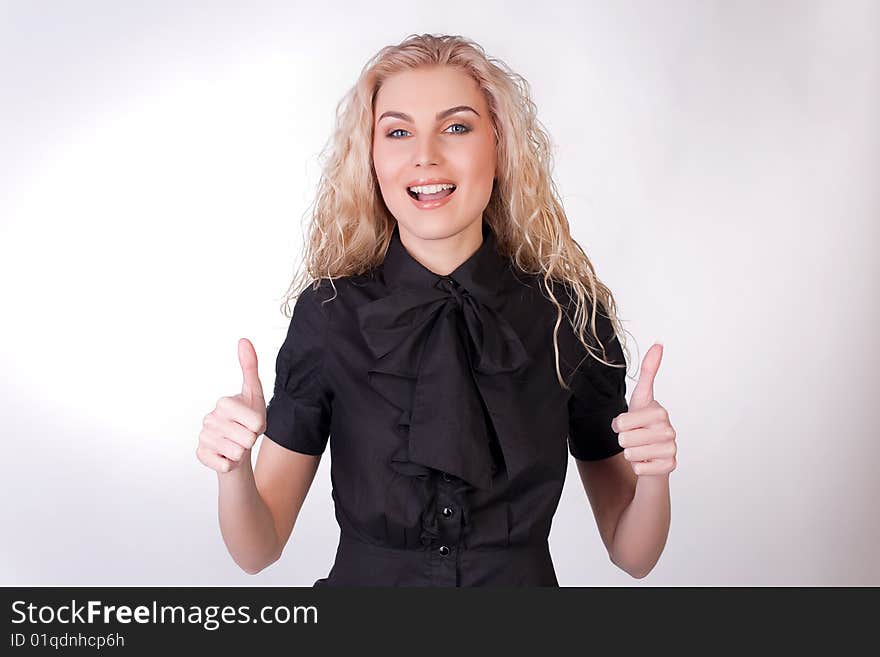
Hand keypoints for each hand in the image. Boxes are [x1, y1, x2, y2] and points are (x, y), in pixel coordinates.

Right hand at [196, 338, 266, 473]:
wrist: (238, 446)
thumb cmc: (248, 419)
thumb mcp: (255, 394)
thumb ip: (250, 367)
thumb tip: (243, 340)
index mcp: (224, 403)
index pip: (256, 422)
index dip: (260, 426)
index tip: (253, 422)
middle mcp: (209, 418)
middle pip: (247, 438)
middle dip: (251, 440)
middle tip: (245, 435)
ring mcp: (203, 437)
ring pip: (237, 453)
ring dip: (241, 452)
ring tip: (236, 444)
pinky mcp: (201, 455)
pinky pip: (224, 465)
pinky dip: (229, 464)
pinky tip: (225, 456)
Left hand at [611, 343, 675, 475]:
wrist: (655, 454)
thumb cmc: (644, 424)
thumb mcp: (640, 398)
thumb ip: (649, 371)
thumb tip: (659, 343)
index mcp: (659, 411)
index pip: (622, 422)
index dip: (619, 425)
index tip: (630, 422)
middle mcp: (669, 429)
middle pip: (624, 439)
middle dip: (624, 440)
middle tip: (636, 438)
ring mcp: (671, 449)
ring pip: (630, 455)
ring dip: (631, 454)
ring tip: (642, 449)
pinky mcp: (670, 467)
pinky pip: (639, 469)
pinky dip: (638, 467)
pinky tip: (648, 461)